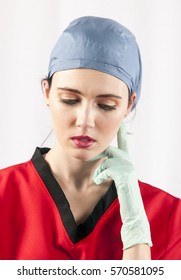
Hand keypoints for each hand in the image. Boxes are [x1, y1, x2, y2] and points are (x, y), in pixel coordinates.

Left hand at [92, 123, 151, 249]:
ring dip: (99, 170)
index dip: (122, 134)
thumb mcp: (115, 179)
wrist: (132, 210)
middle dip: (100, 158)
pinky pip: (107, 168)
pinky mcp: (124, 174)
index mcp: (127, 162)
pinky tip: (99, 181)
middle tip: (96, 170)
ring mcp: (128, 167)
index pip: (124, 144)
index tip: (121, 124)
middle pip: (109, 151)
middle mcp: (129, 162)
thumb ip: (110, 168)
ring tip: (98, 179)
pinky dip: (100, 175)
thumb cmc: (122, 195)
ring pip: (107, 160)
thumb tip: (103, 161)